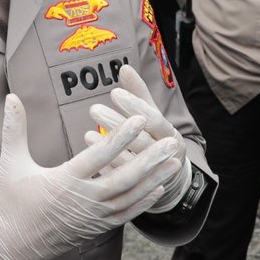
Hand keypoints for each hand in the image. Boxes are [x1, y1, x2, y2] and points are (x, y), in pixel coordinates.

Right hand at [0, 95, 180, 259]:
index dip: (120, 136)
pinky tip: (158, 189)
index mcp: (64, 182)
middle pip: (124, 178)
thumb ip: (14, 129)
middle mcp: (83, 200)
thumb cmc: (10, 202)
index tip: (139, 119)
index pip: (98, 155)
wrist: (11, 247)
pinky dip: (143, 202)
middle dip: (151, 159)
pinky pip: (125, 215)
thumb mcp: (10, 163)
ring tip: (175, 163)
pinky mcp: (96, 228)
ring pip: (130, 197)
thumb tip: (11, 97)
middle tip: (172, 142)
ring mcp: (92, 217)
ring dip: (155, 179)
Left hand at [84, 64, 199, 210]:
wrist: (169, 181)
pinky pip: (120, 179)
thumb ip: (139, 94)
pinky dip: (105, 165)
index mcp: (170, 136)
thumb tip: (123, 68)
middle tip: (94, 109)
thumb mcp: (151, 116)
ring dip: (110, 145)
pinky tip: (90, 151)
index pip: (154, 120)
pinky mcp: (137, 191)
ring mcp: (152, 176)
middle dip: (117, 125)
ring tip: (89, 128)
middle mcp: (165, 156)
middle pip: (141, 141)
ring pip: (131, 161)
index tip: (115, 93)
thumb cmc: (155, 139)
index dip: (135, 106)